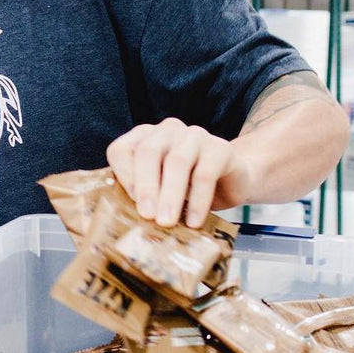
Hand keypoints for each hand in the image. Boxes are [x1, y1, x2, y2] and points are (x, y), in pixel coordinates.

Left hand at [106, 120, 253, 227]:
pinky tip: (194, 222)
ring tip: (167, 222)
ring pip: (177, 162)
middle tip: (147, 216)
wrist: (232, 182)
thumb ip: (142, 196)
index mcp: (144, 137)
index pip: (121, 150)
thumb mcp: (160, 190)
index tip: (128, 203)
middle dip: (146, 187)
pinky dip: (198, 201)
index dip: (123, 176)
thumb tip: (126, 220)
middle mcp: (167, 130)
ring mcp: (194, 135)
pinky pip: (205, 174)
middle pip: (148, 152)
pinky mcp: (220, 148)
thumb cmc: (187, 188)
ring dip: (170, 195)